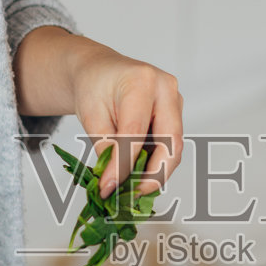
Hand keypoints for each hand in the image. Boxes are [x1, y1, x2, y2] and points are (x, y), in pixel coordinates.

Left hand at [68, 44, 184, 198]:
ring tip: (132, 188)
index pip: (135, 132)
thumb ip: (105, 148)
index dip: (124, 165)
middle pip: (171, 142)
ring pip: (174, 147)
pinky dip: (155, 163)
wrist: (100, 71)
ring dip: (155, 171)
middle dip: (154, 174)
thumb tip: (114, 183)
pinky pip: (170, 145)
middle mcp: (166, 89)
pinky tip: (138, 175)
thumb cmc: (94, 87)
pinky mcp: (175, 115)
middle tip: (133, 194)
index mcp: (141, 81)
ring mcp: (175, 102)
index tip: (110, 188)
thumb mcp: (91, 116)